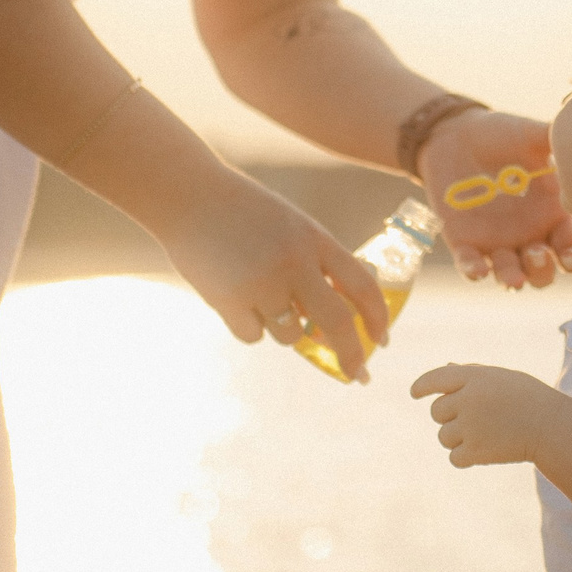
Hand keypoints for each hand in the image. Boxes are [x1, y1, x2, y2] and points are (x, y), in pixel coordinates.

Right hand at [158, 168, 388, 381]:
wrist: (189, 196)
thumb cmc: (245, 213)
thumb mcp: (292, 226)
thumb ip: (316, 265)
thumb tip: (333, 322)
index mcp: (316, 240)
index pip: (362, 286)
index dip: (378, 318)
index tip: (382, 341)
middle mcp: (295, 262)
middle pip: (337, 323)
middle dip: (352, 355)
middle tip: (358, 375)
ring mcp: (262, 283)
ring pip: (291, 335)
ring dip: (285, 329)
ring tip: (261, 298)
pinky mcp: (230, 301)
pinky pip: (254, 335)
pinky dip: (249, 325)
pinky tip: (234, 297)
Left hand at [411, 362, 571, 466]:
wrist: (552, 427)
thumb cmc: (529, 399)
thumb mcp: (501, 378)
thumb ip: (471, 375)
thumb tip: (446, 368)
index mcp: (474, 377)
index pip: (435, 378)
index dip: (422, 386)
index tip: (415, 393)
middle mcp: (468, 400)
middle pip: (436, 411)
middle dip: (449, 416)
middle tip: (474, 419)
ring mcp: (471, 426)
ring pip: (443, 436)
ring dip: (457, 438)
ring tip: (484, 434)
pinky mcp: (476, 451)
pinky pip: (454, 457)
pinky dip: (464, 457)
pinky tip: (482, 451)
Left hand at [418, 109, 571, 288]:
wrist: (456, 134)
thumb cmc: (501, 134)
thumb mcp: (531, 135)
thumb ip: (556, 140)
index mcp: (552, 214)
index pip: (570, 247)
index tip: (571, 259)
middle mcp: (528, 235)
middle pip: (543, 272)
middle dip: (543, 272)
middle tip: (537, 254)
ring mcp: (496, 242)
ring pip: (511, 274)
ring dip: (514, 279)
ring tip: (515, 280)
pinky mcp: (464, 242)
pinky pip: (470, 264)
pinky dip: (474, 271)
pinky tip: (477, 271)